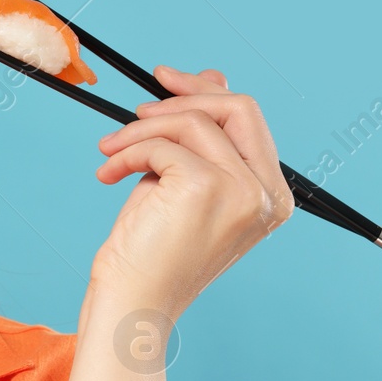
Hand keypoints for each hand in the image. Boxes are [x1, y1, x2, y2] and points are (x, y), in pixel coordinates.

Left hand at [89, 66, 294, 322]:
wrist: (133, 303)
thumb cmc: (154, 251)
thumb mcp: (184, 182)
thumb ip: (203, 136)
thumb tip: (214, 77)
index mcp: (272, 196)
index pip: (249, 120)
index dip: (206, 92)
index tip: (164, 81)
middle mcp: (268, 195)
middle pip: (238, 107)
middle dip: (183, 95)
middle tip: (136, 110)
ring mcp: (243, 191)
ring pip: (192, 121)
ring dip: (139, 131)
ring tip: (110, 153)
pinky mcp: (206, 187)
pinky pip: (161, 144)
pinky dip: (127, 151)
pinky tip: (109, 174)